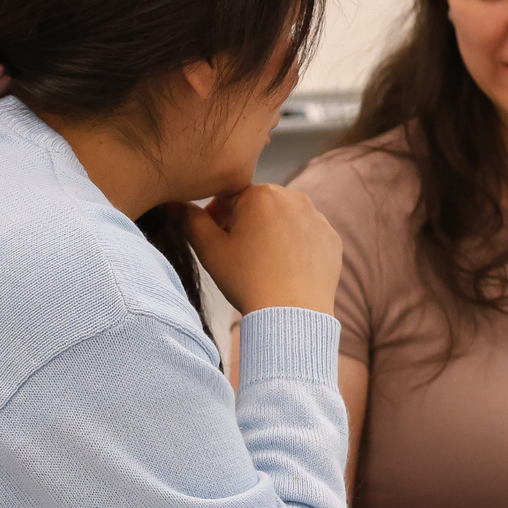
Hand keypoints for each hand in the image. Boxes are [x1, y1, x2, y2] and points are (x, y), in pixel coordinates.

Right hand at [180, 184, 341, 315]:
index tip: (215, 239)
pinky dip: (296, 246)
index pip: (231, 197)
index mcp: (261, 194)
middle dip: (246, 223)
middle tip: (237, 253)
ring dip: (272, 233)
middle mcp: (293, 197)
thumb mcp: (209, 250)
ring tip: (261, 263)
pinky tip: (285, 268)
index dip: (217, 217)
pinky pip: (308, 236)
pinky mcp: (331, 238)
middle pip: (260, 206)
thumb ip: (189, 220)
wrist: (292, 314)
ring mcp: (317, 217)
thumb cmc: (247, 280)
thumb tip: (175, 204)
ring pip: (285, 219)